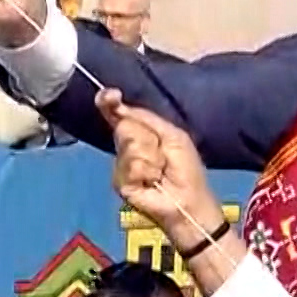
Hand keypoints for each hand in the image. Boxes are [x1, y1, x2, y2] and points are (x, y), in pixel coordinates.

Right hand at [99, 90, 223, 248]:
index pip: (119, 115)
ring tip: (159, 171)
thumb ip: (147, 119)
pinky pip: (129, 165)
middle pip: (124, 127)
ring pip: (127, 146)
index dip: (110, 104)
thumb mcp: (173, 136)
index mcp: (140, 134)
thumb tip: (120, 106)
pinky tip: (152, 181)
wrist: (187, 200)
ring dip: (150, 156)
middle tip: (162, 155)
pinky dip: (145, 171)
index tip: (109, 96)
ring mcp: (122, 165)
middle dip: (146, 138)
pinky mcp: (120, 182)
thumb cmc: (186, 170)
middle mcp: (127, 147)